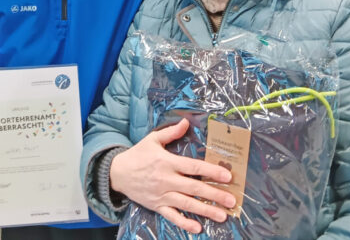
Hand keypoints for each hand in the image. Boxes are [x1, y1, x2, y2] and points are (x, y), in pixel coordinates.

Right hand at [110, 119, 234, 234]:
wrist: (117, 172)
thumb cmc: (137, 155)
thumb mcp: (152, 140)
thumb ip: (170, 133)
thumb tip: (186, 123)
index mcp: (167, 162)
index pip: (193, 168)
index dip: (211, 172)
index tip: (227, 176)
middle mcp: (166, 180)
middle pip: (194, 188)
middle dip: (214, 195)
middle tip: (232, 201)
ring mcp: (162, 195)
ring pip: (187, 204)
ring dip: (205, 210)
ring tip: (222, 215)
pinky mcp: (156, 206)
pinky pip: (172, 216)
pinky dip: (184, 223)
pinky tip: (197, 227)